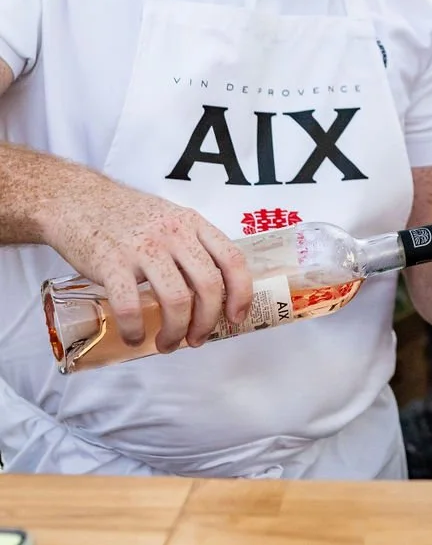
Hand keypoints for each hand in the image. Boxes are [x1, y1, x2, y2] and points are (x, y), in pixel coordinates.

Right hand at [40, 173, 251, 351]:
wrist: (77, 201)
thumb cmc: (125, 215)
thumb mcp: (169, 218)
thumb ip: (191, 246)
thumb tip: (213, 290)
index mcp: (192, 224)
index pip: (232, 259)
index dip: (241, 293)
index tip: (236, 317)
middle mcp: (173, 234)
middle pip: (208, 286)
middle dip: (207, 322)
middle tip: (196, 339)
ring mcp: (143, 248)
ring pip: (176, 300)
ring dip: (175, 332)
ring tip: (166, 343)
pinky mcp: (111, 263)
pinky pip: (130, 306)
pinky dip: (135, 329)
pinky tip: (134, 337)